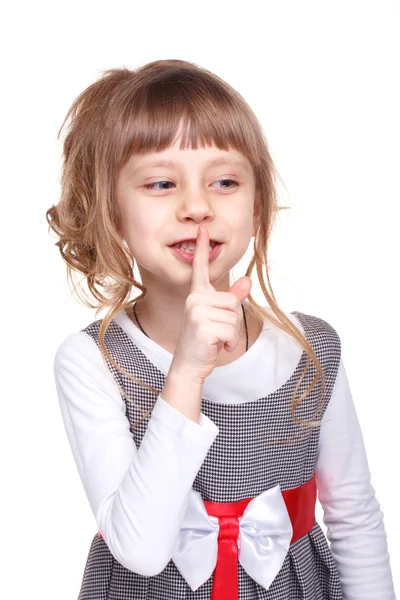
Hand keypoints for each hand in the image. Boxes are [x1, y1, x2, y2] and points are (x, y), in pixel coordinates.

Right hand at [171, 225, 251, 382]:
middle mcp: (194, 299)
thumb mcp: (219, 317)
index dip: (201, 248)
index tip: (202, 229)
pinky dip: (229, 342)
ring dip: (232, 334)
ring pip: (234, 317)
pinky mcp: (202, 325)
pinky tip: (216, 346)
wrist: (189, 363)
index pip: (200, 268)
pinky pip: (231, 330)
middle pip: (233, 302)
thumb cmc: (204, 339)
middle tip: (219, 332)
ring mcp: (197, 312)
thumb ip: (232, 298)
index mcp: (197, 295)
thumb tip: (248, 281)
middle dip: (233, 321)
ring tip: (216, 339)